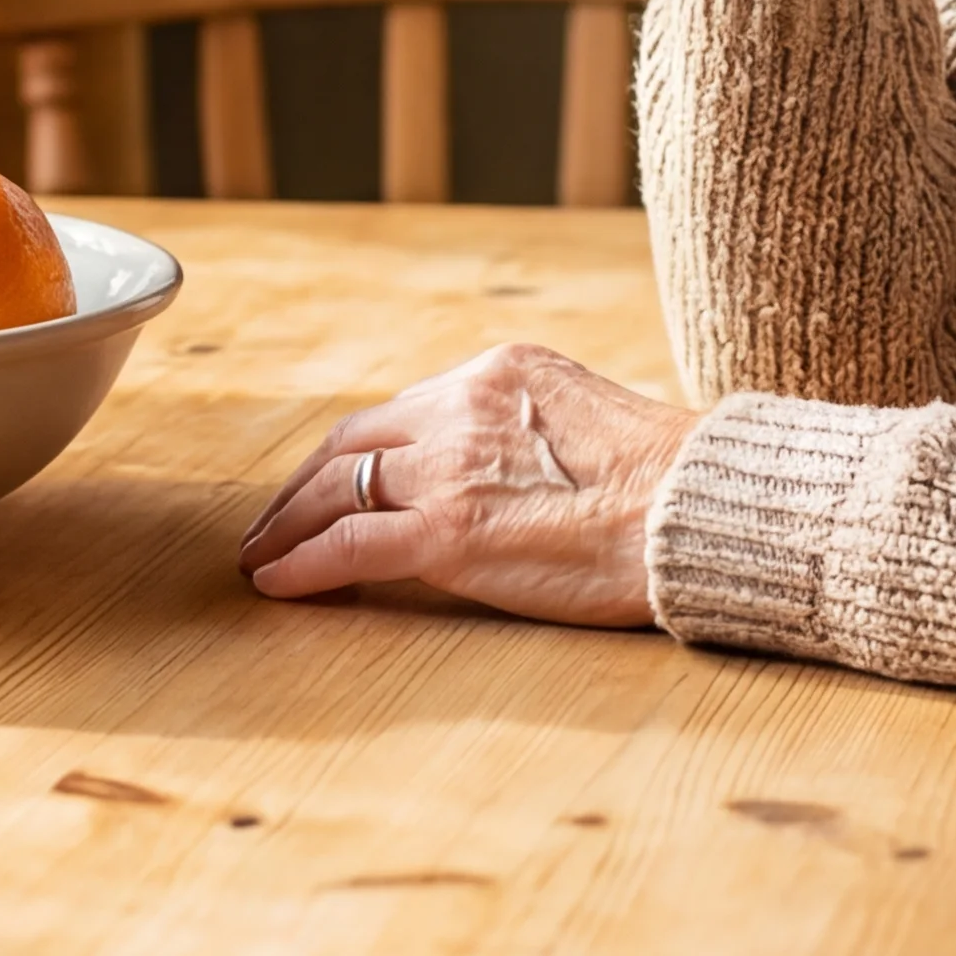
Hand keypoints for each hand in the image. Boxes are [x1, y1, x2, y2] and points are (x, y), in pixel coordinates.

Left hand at [238, 343, 694, 628]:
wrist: (694, 510)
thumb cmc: (667, 483)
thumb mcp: (586, 420)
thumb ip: (529, 431)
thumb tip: (508, 469)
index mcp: (500, 372)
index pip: (402, 409)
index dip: (357, 451)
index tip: (332, 481)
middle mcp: (462, 404)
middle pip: (352, 440)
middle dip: (303, 483)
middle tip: (272, 521)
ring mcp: (449, 466)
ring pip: (336, 488)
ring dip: (288, 524)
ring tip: (261, 557)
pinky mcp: (446, 532)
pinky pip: (345, 545)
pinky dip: (301, 564)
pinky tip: (277, 584)